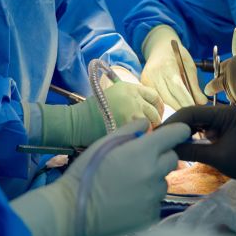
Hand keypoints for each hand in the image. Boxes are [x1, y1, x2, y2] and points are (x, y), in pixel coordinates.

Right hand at [12, 119, 190, 235]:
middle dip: (162, 156)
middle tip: (141, 160)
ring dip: (153, 179)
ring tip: (129, 183)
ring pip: (163, 181)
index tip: (177, 132)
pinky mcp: (150, 216)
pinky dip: (146, 199)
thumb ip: (130, 130)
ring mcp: (153, 197)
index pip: (176, 135)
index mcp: (144, 151)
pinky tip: (128, 200)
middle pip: (172, 159)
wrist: (73, 211)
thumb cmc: (86, 172)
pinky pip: (155, 202)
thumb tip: (146, 123)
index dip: (177, 132)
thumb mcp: (104, 143)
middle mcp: (154, 173)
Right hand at [41, 81, 162, 147]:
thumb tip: (149, 108)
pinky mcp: (129, 129)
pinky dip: (144, 141)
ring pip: (152, 126)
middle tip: (151, 131)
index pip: (154, 96)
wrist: (78, 123)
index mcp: (131, 88)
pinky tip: (139, 146)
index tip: (157, 115)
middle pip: (155, 112)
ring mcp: (132, 114)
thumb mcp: (114, 94)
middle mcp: (134, 99)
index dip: (158, 107)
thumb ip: (132, 98)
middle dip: (155, 123)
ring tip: (145, 139)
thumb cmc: (94, 111)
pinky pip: (145, 137)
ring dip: (151, 133)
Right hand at [140, 25, 206, 108]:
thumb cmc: (177, 56)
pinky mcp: (143, 85)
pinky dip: (165, 104)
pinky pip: (155, 98)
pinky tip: (174, 106)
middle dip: (181, 107)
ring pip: (161, 100)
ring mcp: (146, 80)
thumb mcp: (189, 66)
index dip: (186, 100)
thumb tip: (202, 102)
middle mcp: (154, 73)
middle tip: (191, 112)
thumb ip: (194, 85)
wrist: (160, 48)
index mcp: (167, 66)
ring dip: (174, 107)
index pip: (177, 87)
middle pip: (168, 97)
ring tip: (184, 109)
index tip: (194, 109)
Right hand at [162, 105, 235, 184]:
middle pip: (193, 115)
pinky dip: (193, 138)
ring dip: (183, 134)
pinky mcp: (227, 131)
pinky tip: (183, 148)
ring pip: (198, 123)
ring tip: (168, 146)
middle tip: (157, 142)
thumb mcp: (219, 158)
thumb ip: (192, 152)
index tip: (157, 135)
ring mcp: (225, 121)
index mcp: (224, 112)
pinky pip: (205, 130)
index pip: (191, 112)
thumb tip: (167, 150)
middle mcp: (223, 112)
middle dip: (176, 128)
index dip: (172, 123)